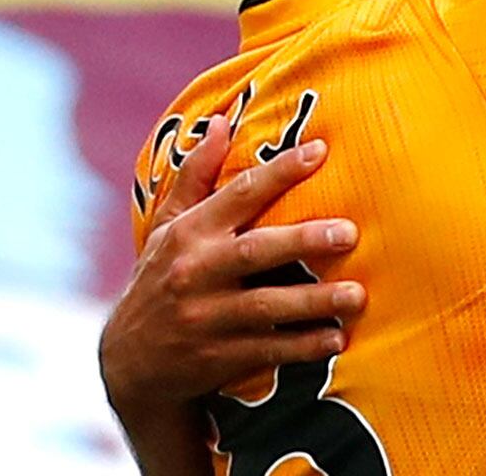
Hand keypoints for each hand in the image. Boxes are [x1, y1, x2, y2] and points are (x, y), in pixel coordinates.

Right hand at [99, 115, 364, 419]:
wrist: (128, 362)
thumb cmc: (160, 280)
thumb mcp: (167, 227)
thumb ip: (196, 176)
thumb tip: (221, 122)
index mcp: (189, 233)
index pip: (238, 194)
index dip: (280, 171)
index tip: (320, 151)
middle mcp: (195, 272)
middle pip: (256, 251)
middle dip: (304, 241)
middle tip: (351, 232)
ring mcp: (205, 318)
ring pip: (266, 307)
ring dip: (314, 301)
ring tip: (357, 295)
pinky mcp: (215, 358)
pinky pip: (267, 351)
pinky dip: (302, 346)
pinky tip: (336, 338)